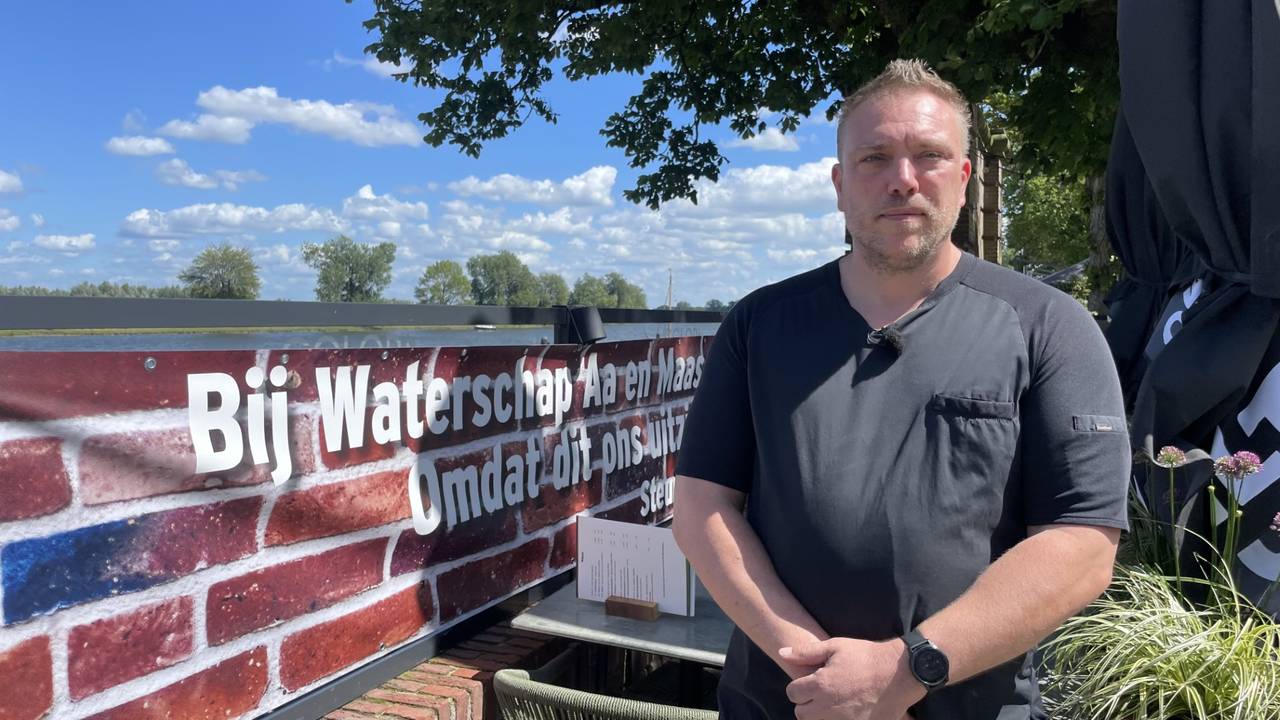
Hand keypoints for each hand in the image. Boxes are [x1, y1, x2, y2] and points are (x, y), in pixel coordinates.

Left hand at [781, 637, 923, 719]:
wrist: (900, 673)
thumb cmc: (866, 656)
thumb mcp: (835, 647)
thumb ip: (805, 653)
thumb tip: (781, 653)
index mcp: (821, 684)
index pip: (792, 693)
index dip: (800, 686)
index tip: (811, 682)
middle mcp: (829, 707)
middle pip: (801, 714)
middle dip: (807, 703)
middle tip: (822, 693)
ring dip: (820, 714)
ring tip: (834, 702)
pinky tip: (846, 710)